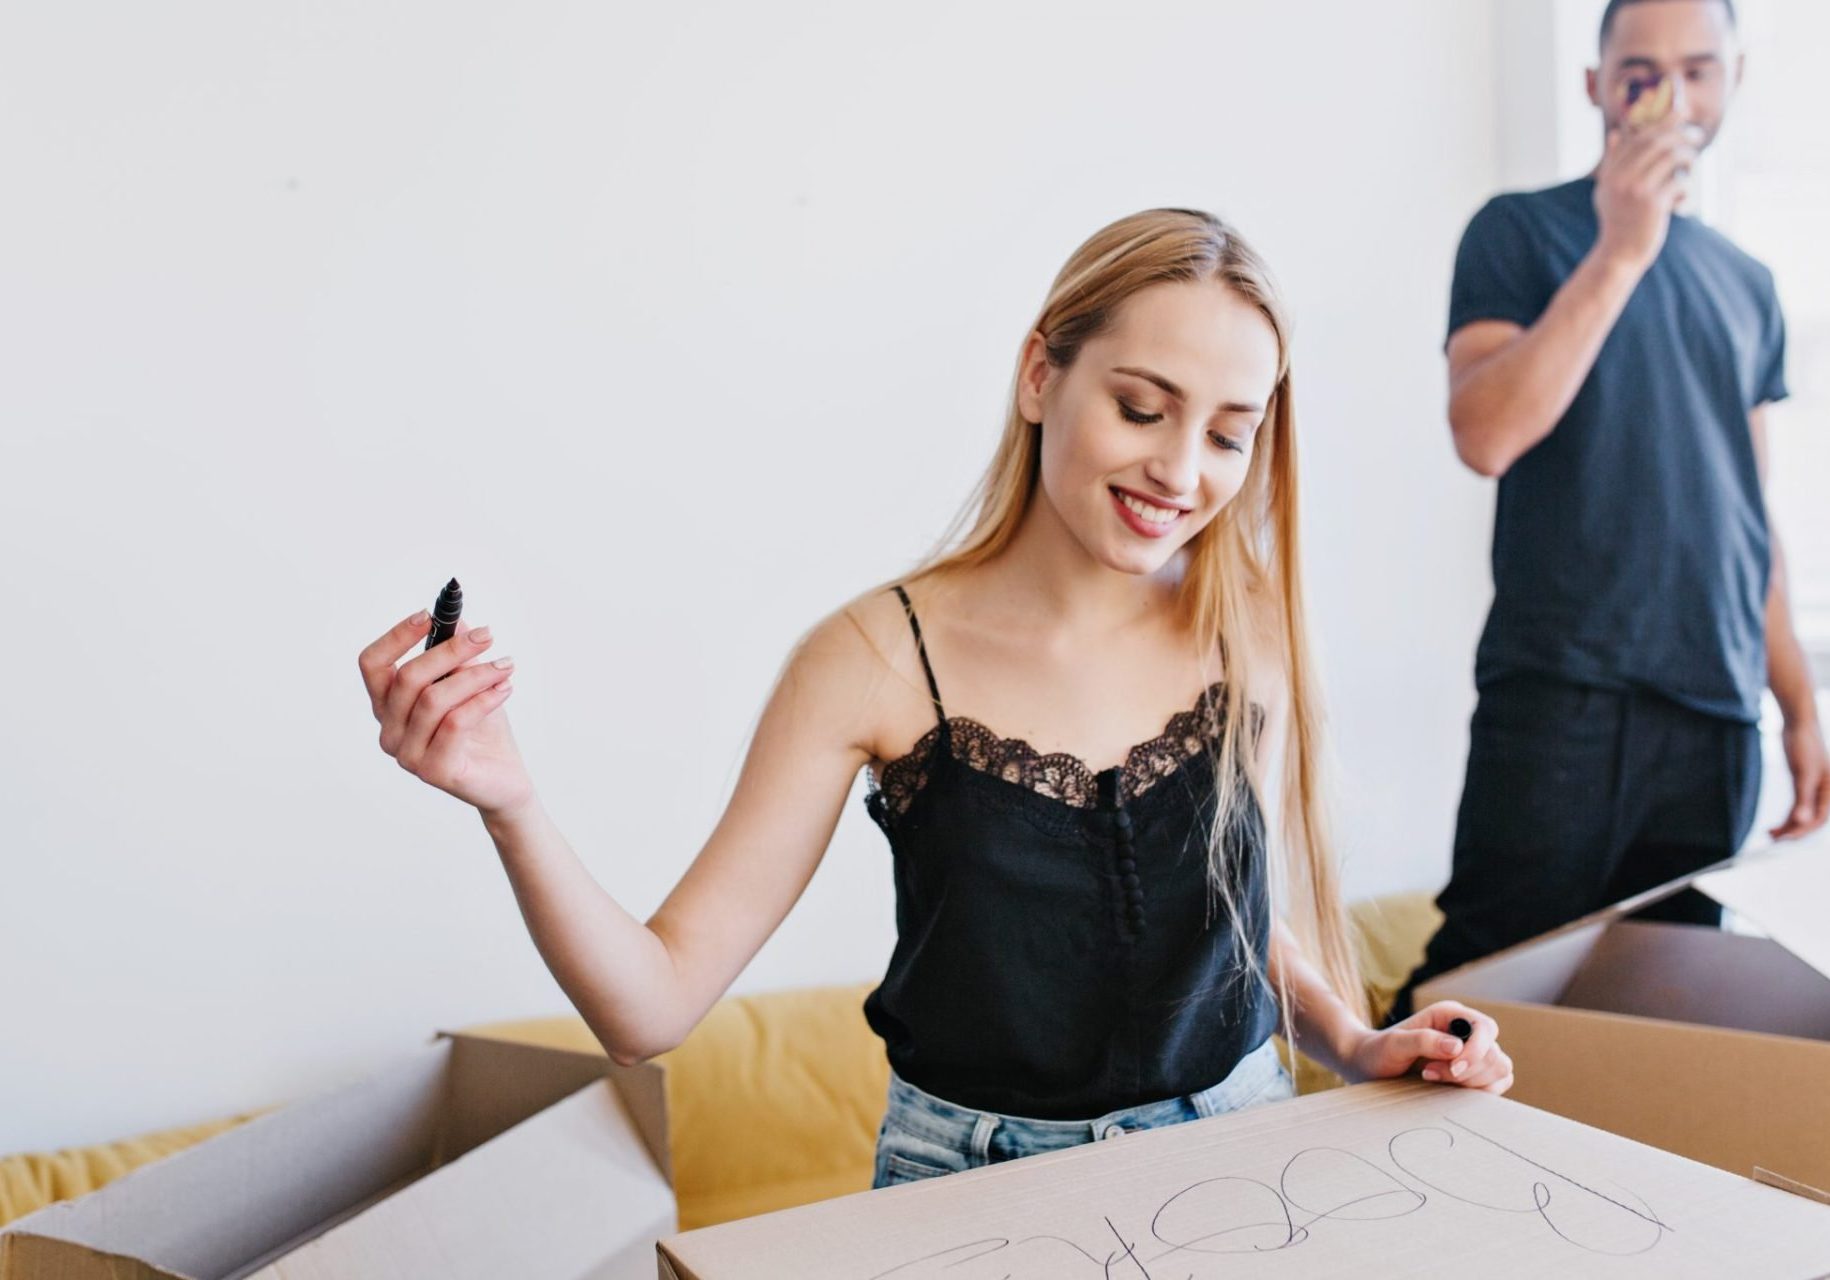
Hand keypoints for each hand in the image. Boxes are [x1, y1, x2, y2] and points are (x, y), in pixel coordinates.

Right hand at [358, 611, 534, 817]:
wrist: (505, 779)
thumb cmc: (482, 730)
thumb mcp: (469, 684)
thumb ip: (455, 655)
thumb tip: (455, 620)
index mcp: (389, 707)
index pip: (373, 665)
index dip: (397, 636)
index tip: (430, 615)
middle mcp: (390, 731)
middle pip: (408, 677)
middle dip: (451, 650)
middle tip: (487, 636)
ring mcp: (408, 755)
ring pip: (434, 699)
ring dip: (476, 675)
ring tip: (506, 666)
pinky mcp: (433, 771)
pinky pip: (455, 723)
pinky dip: (483, 700)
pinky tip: (505, 689)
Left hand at [1347, 1001, 1511, 1094]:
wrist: (1369, 1066)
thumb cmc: (1379, 1050)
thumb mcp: (1394, 1044)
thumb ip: (1423, 1041)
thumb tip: (1456, 1047)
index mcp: (1449, 1015)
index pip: (1485, 1028)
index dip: (1476, 1051)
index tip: (1454, 1069)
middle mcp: (1465, 1031)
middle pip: (1494, 1053)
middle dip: (1468, 1071)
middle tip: (1430, 1075)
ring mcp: (1472, 1052)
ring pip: (1500, 1069)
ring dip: (1473, 1082)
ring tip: (1435, 1079)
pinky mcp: (1473, 1073)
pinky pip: (1497, 1083)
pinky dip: (1481, 1091)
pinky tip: (1451, 1090)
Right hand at [1592, 118, 1695, 272]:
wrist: (1619, 254)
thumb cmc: (1618, 221)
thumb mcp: (1607, 191)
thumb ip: (1612, 162)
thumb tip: (1616, 132)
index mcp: (1610, 173)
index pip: (1639, 137)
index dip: (1663, 122)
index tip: (1682, 112)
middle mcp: (1621, 178)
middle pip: (1657, 142)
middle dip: (1682, 134)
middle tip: (1697, 134)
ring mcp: (1636, 190)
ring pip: (1672, 157)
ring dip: (1688, 158)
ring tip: (1692, 164)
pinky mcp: (1653, 204)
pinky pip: (1679, 183)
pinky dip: (1685, 190)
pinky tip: (1682, 202)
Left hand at [1770, 717, 1829, 839]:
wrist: (1798, 723)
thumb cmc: (1804, 745)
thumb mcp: (1803, 773)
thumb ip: (1803, 798)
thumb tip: (1802, 821)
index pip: (1819, 819)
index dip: (1803, 831)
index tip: (1784, 839)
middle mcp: (1824, 792)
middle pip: (1811, 819)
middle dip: (1794, 831)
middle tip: (1773, 840)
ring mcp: (1813, 788)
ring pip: (1803, 814)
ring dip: (1788, 826)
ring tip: (1770, 834)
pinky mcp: (1802, 783)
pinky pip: (1797, 805)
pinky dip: (1787, 816)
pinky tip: (1775, 823)